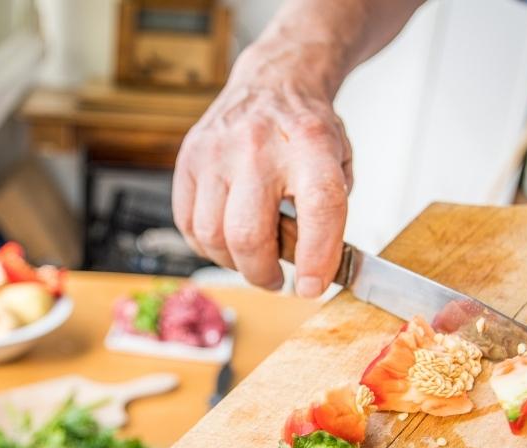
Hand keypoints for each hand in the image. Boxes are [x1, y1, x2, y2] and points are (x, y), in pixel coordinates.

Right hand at [172, 53, 351, 296]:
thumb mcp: (339, 164)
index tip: (311, 286)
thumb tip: (311, 274)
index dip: (316, 257)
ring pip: (212, 236)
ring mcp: (217, 151)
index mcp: (311, 144)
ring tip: (251, 256)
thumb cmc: (305, 132)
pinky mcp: (190, 158)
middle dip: (263, 273)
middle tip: (275, 278)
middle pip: (249, 234)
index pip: (319, 207)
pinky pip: (187, 223)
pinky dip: (207, 245)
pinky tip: (226, 239)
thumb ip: (330, 218)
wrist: (273, 81)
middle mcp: (259, 145)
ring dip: (233, 262)